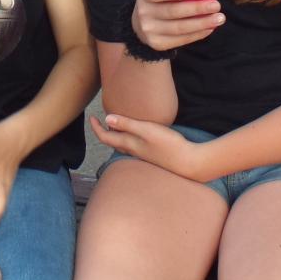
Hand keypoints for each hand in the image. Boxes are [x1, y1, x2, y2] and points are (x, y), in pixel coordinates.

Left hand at [89, 113, 207, 181]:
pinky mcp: (153, 154)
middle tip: (100, 120)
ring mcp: (143, 154)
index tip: (92, 117)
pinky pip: (134, 146)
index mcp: (129, 144)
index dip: (96, 128)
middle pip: (112, 142)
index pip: (105, 137)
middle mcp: (133, 151)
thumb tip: (107, 119)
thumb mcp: (147, 130)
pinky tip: (136, 134)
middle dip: (104, 131)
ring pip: (123, 145)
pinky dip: (128, 138)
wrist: (188, 162)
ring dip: (116, 135)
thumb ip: (127, 124)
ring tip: (116, 125)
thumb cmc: (168, 145)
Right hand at [131, 0, 222, 52]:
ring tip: (219, 18)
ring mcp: (150, 30)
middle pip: (172, 12)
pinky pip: (181, 40)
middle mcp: (145, 13)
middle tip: (216, 5)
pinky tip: (210, 27)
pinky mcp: (158, 44)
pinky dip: (198, 34)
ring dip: (202, 23)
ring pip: (180, 28)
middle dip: (196, 9)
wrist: (141, 21)